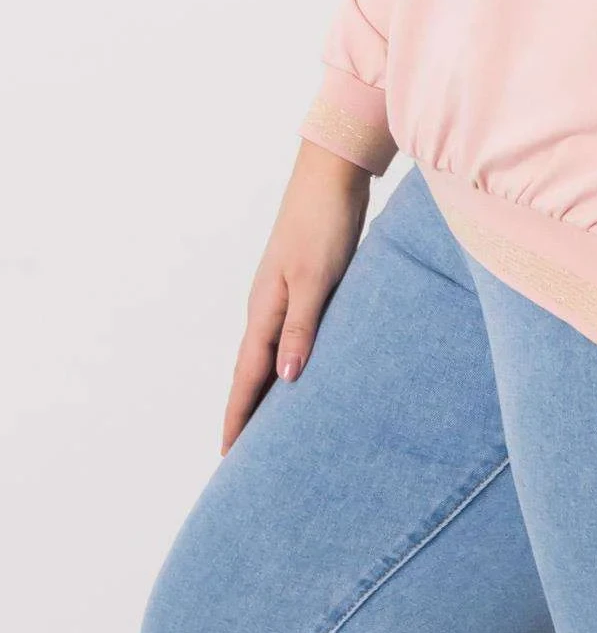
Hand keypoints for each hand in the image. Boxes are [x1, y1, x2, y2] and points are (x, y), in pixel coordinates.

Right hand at [220, 141, 370, 454]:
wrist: (332, 174)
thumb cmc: (324, 223)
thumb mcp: (317, 278)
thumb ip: (302, 328)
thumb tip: (286, 379)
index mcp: (265, 309)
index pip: (247, 376)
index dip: (239, 416)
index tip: (228, 457)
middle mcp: (268, 306)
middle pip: (253, 370)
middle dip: (247, 412)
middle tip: (245, 458)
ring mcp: (284, 294)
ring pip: (271, 354)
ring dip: (268, 388)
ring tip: (272, 426)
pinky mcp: (306, 283)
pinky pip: (290, 335)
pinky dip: (289, 361)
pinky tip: (302, 371)